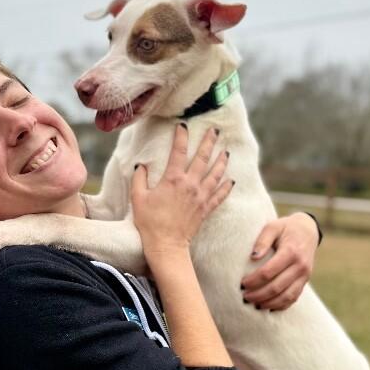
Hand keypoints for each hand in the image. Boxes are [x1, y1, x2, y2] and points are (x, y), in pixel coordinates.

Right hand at [131, 124, 232, 258]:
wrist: (166, 244)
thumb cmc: (149, 222)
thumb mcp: (138, 198)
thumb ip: (139, 178)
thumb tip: (141, 165)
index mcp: (173, 179)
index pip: (178, 151)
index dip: (181, 136)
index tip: (183, 125)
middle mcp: (190, 184)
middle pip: (203, 158)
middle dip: (209, 142)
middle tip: (215, 130)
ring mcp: (200, 196)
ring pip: (215, 174)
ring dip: (221, 161)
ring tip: (226, 152)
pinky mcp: (206, 209)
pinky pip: (220, 196)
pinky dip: (226, 187)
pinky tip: (231, 180)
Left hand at [240, 212, 319, 310]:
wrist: (308, 231)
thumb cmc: (285, 228)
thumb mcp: (273, 227)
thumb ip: (262, 240)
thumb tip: (252, 257)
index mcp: (291, 252)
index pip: (269, 272)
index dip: (254, 280)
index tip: (242, 284)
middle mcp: (300, 266)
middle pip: (277, 287)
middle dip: (259, 295)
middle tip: (244, 297)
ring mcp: (305, 275)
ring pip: (287, 296)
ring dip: (269, 303)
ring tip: (254, 305)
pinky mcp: (305, 281)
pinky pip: (294, 298)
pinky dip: (281, 306)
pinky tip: (268, 308)